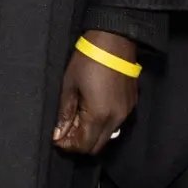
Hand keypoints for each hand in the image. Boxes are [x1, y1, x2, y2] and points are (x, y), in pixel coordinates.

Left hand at [51, 31, 139, 153]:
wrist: (114, 42)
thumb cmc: (87, 61)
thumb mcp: (69, 86)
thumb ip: (65, 113)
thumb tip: (59, 133)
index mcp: (99, 116)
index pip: (84, 145)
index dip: (68, 146)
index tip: (57, 139)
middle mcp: (116, 119)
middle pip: (96, 146)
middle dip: (79, 143)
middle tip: (65, 132)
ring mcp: (126, 113)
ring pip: (107, 136)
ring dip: (91, 134)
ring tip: (77, 119)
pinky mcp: (131, 105)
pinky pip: (116, 124)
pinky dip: (102, 124)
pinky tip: (91, 112)